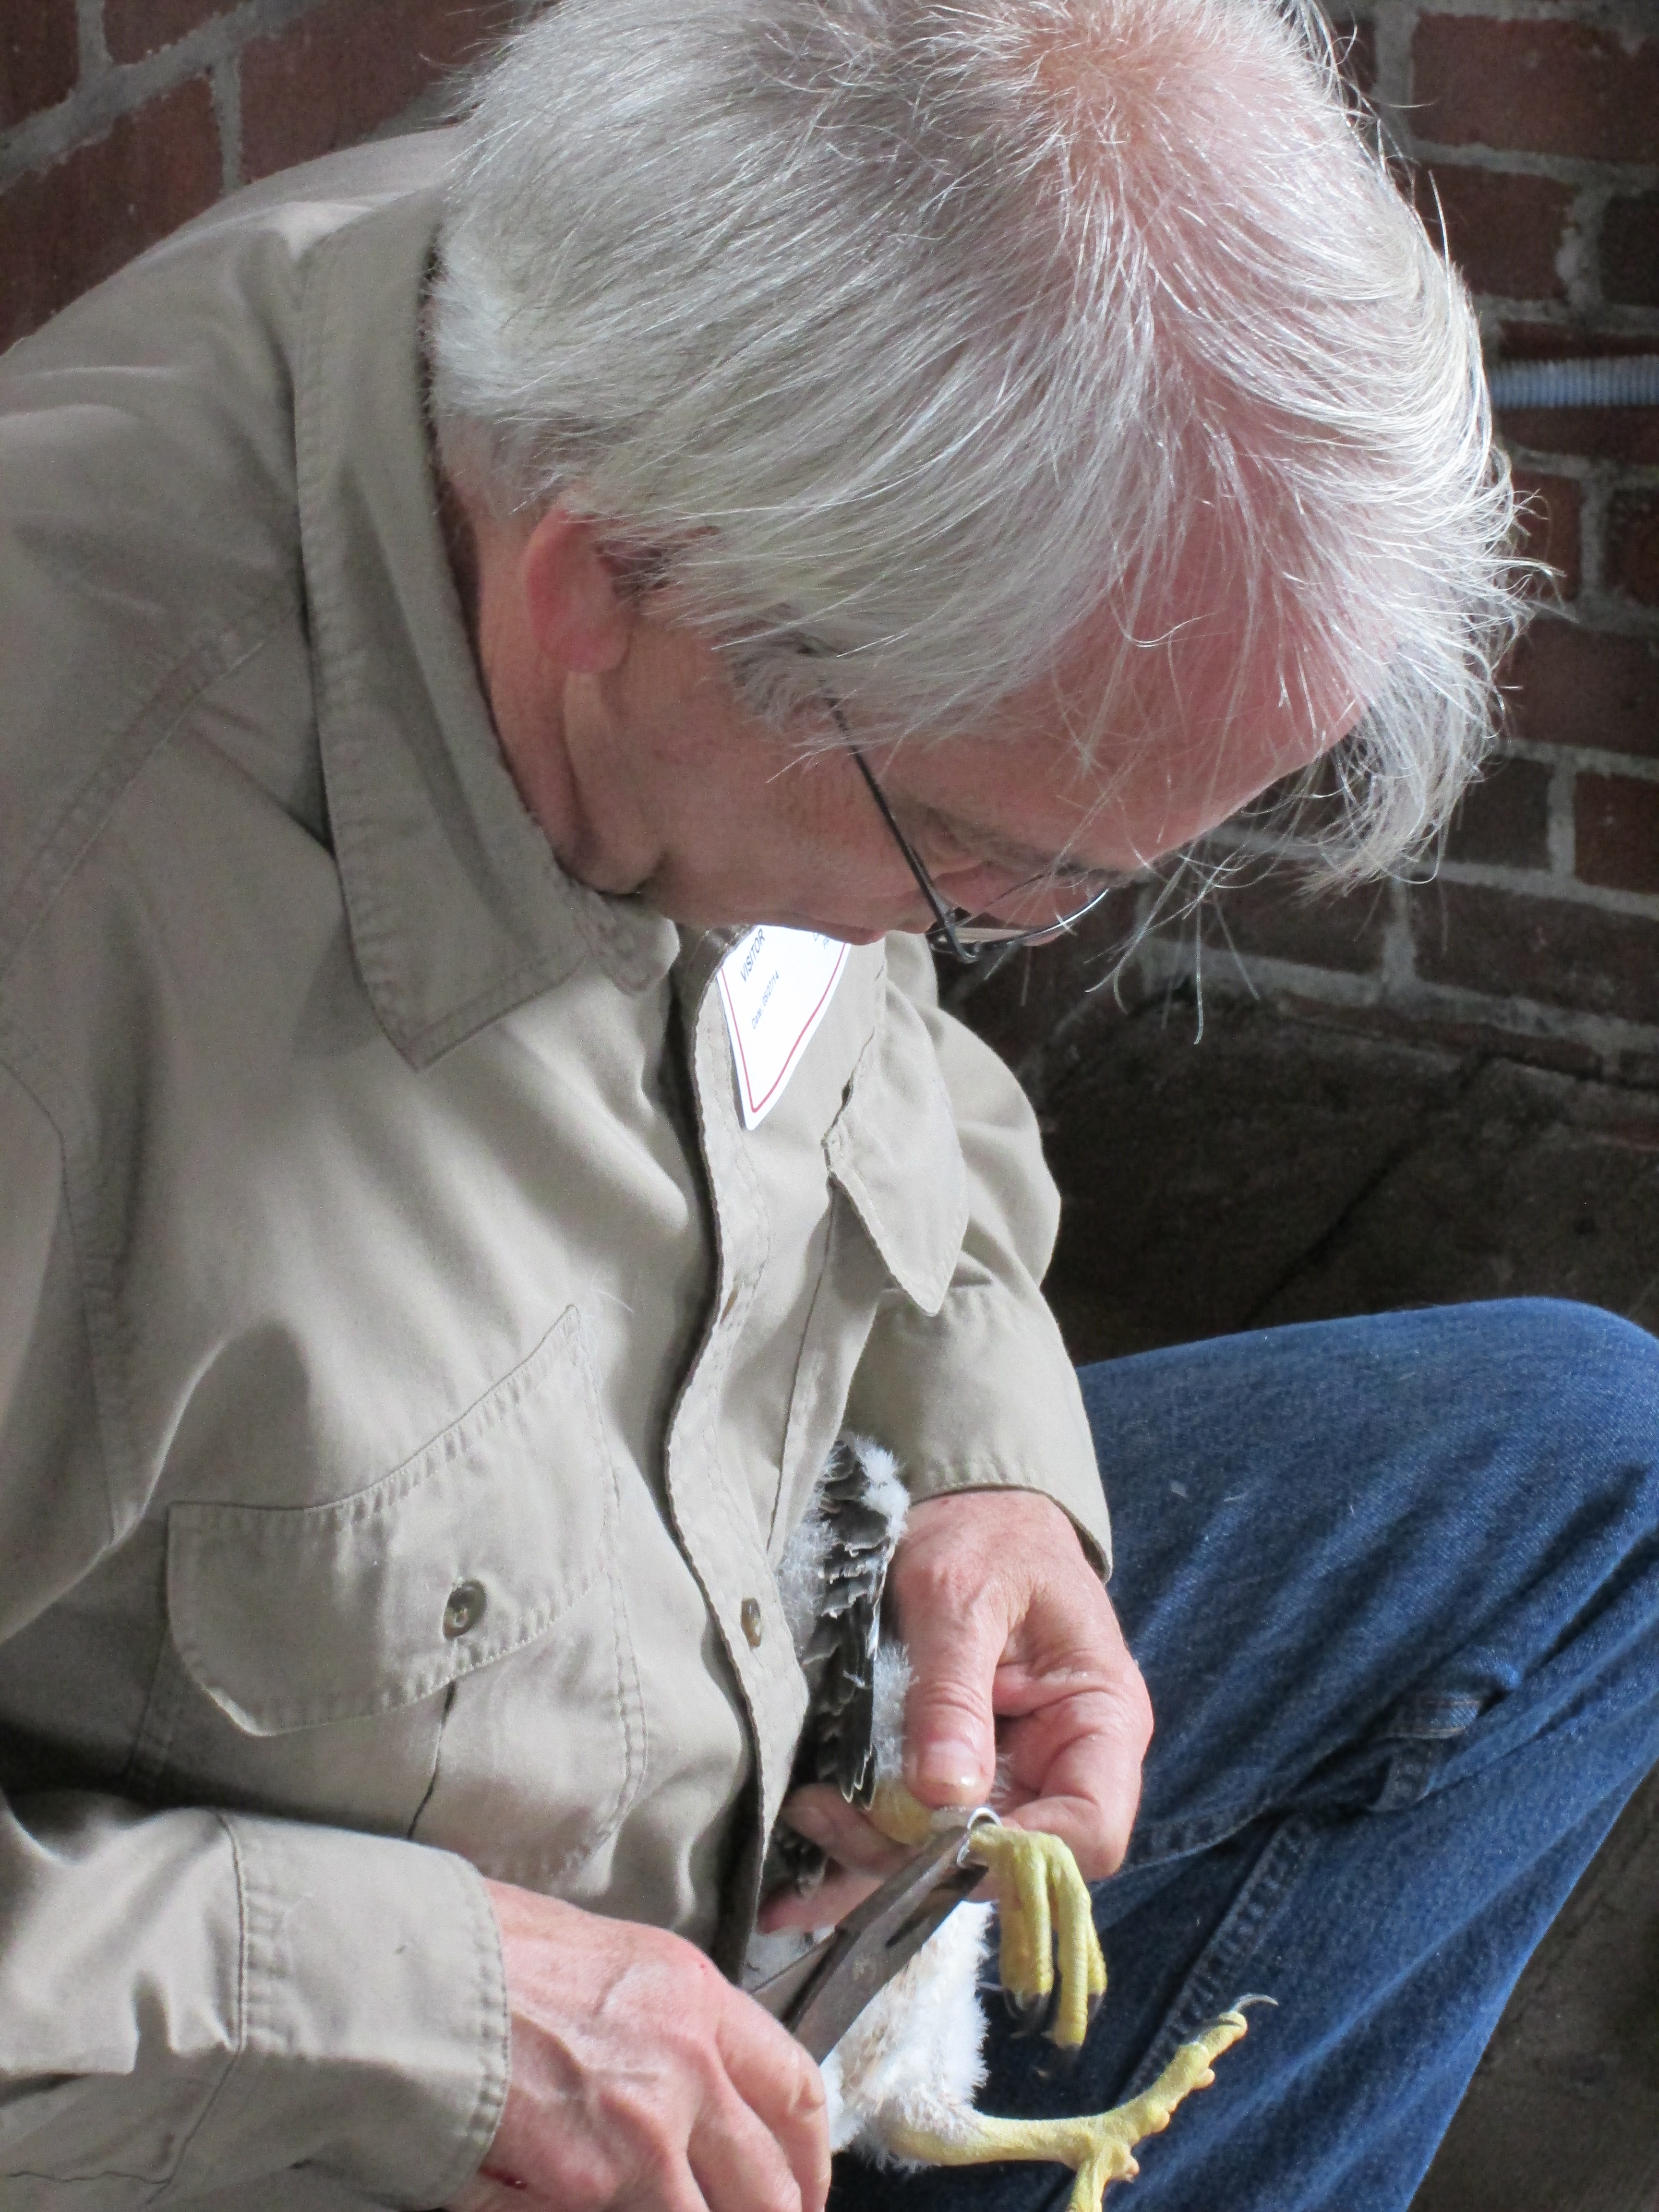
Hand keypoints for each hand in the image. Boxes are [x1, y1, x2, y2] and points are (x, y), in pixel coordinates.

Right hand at [451, 1881, 829, 2211]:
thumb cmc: (482, 1956)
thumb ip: (653, 2025)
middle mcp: (690, 2063)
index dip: (809, 2157)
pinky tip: (573, 2205)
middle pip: (769, 2183)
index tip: (800, 2191)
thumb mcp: (600, 1958)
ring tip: (644, 2208)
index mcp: (695, 1996)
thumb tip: (672, 2086)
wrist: (413, 1975)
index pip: (795, 2088)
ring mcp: (648, 2130)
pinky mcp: (594, 2185)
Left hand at [759, 1489, 1151, 1932]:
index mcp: (1100, 1719)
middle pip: (1011, 1859)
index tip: (937, 1839)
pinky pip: (920, 1831)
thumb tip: (944, 1792)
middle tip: (830, 1816)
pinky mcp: (961, 1773)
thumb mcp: (961, 1595)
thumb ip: (952, 1692)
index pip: (1091, 1832)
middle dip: (920, 1855)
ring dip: (876, 1851)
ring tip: (804, 1814)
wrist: (970, 1508)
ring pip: (953, 1856)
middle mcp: (1064, 1763)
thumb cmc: (986, 1535)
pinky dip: (864, 1848)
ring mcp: (1013, 1774)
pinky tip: (801, 1876)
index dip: (1021, 1856)